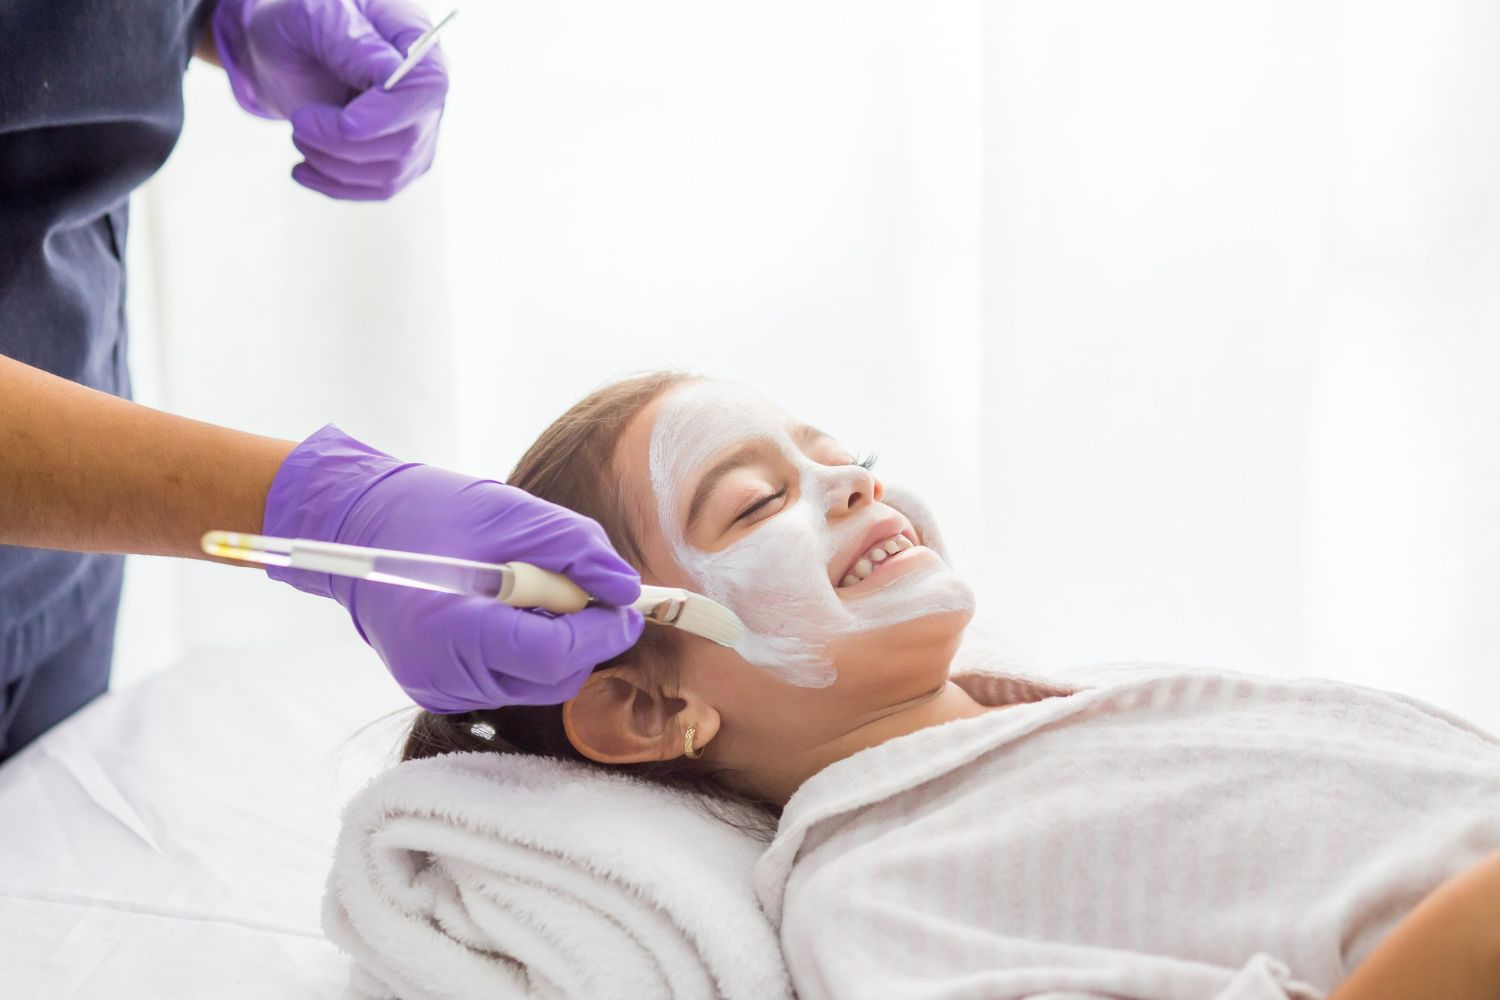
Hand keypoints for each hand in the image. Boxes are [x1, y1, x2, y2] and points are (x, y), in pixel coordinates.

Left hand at [211, 0, 447, 199]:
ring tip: (300, 134)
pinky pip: (381, 188)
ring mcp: (419, 127)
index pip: (428, 87)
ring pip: (393, 171)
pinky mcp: (402, 159)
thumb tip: (391, 77)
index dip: (392, 113)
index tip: (346, 125)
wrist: (283, 51)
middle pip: (408, 138)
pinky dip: (338, 186)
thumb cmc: (297, 24)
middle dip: (345, 143)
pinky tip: (305, 169)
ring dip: (334, 164)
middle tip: (299, 123)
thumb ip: (353, 42)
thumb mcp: (312, 16)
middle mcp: (425, 87)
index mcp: (412, 38)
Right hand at [263, 426, 644, 710]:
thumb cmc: (431, 511)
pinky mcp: (440, 688)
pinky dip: (526, 648)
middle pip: (552, 678)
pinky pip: (508, 679)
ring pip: (536, 683)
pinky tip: (507, 610)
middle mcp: (443, 674)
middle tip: (581, 586)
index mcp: (454, 630)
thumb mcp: (512, 513)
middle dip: (584, 637)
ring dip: (556, 641)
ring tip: (532, 589)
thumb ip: (576, 549)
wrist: (356, 527)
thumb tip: (626, 588)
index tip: (629, 605)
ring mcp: (438, 688)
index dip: (603, 633)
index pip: (554, 656)